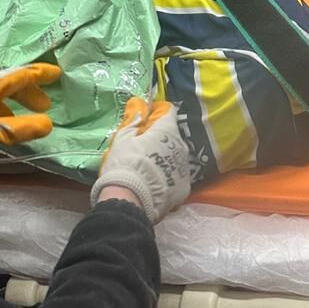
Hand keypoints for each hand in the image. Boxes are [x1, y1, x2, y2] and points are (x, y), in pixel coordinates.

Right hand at [92, 99, 192, 223]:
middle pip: (173, 136)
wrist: (131, 199)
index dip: (158, 113)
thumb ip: (133, 122)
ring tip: (149, 168)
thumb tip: (139, 108)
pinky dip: (169, 177)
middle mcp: (181, 146)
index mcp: (167, 130)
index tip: (148, 119)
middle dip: (162, 138)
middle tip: (144, 147)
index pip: (169, 112)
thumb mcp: (123, 139)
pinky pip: (177, 177)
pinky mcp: (185, 187)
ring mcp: (185, 168)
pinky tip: (156, 183)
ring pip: (177, 157)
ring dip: (166, 158)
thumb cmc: (125, 163)